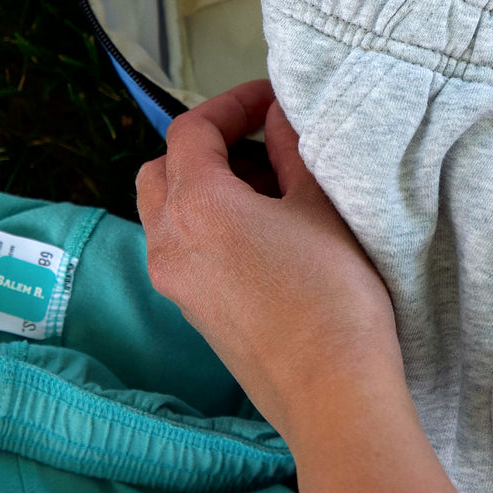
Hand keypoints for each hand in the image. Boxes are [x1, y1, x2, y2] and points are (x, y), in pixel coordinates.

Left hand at [135, 79, 401, 441]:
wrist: (331, 393)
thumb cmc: (331, 291)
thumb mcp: (318, 205)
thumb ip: (290, 148)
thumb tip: (276, 115)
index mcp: (195, 204)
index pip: (190, 130)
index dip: (231, 103)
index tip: (271, 99)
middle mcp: (167, 240)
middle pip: (161, 168)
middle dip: (205, 143)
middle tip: (259, 139)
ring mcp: (172, 281)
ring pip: (165, 208)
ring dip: (201, 181)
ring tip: (265, 184)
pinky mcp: (189, 310)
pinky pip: (179, 244)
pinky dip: (203, 218)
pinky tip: (258, 228)